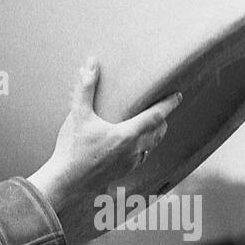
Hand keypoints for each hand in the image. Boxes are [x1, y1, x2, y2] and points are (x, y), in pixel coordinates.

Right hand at [28, 57, 182, 244]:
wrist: (66, 181)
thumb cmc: (73, 148)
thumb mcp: (78, 114)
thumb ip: (85, 88)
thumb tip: (91, 63)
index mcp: (127, 135)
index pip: (155, 117)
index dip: (168, 105)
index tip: (178, 96)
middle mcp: (133, 150)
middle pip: (157, 133)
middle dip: (162, 121)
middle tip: (163, 110)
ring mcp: (128, 164)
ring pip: (150, 147)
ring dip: (153, 136)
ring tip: (150, 127)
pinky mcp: (121, 173)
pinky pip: (139, 158)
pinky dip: (142, 149)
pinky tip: (133, 147)